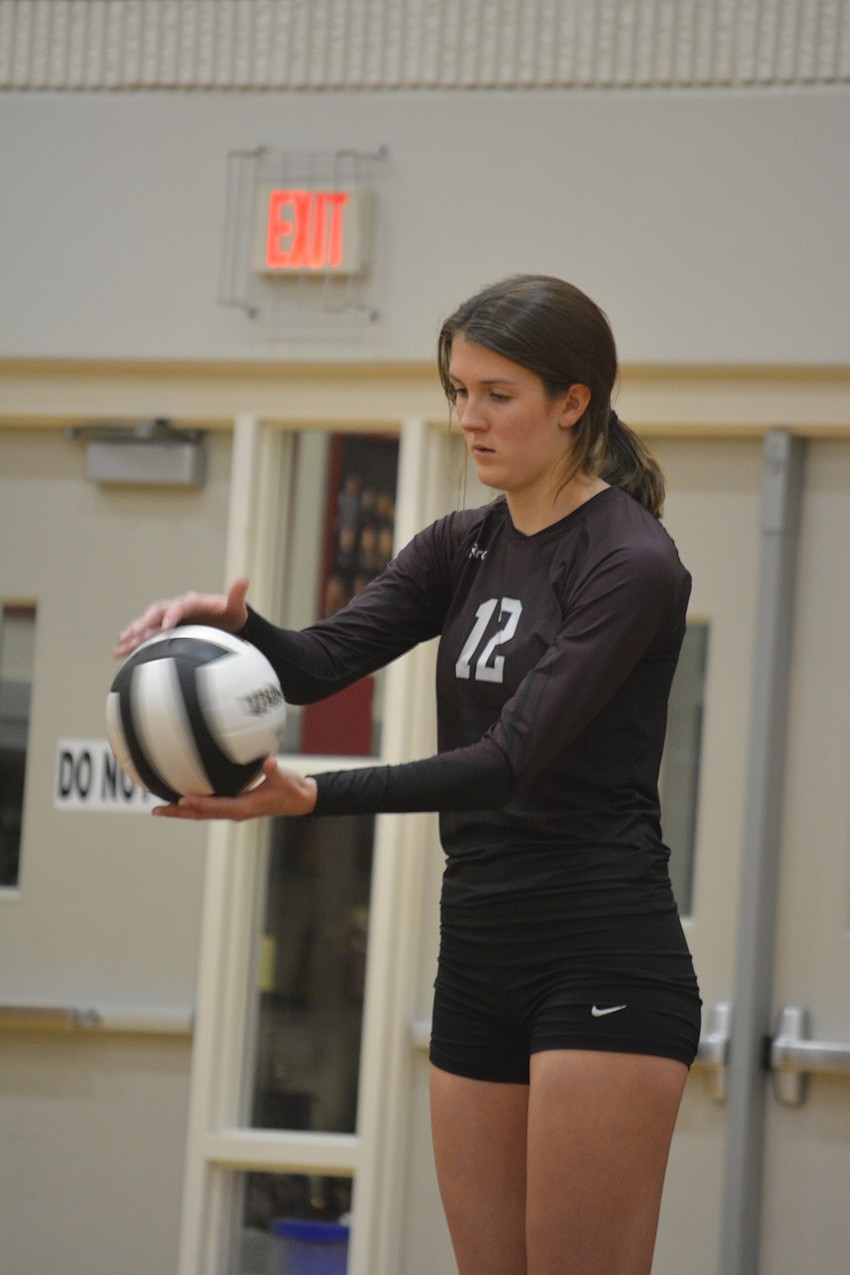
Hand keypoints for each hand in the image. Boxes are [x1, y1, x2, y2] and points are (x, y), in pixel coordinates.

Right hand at [114, 577, 249, 657]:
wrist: (224, 624)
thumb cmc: (231, 616)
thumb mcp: (236, 608)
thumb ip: (236, 596)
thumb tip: (244, 578)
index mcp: (192, 602)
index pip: (180, 606)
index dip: (172, 615)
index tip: (167, 627)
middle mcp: (177, 609)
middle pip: (157, 612)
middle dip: (146, 622)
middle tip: (136, 632)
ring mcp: (169, 620)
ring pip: (148, 625)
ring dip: (134, 633)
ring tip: (120, 645)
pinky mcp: (164, 632)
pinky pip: (146, 637)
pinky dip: (134, 643)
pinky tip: (120, 653)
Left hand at [151, 758, 317, 821]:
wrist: (300, 799)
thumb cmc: (292, 789)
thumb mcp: (286, 779)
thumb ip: (276, 771)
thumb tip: (268, 761)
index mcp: (244, 808)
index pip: (216, 806)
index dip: (198, 803)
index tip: (181, 799)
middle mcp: (234, 811)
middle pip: (201, 814)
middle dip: (179, 812)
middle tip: (158, 810)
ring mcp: (233, 809)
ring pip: (201, 813)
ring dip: (181, 811)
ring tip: (160, 808)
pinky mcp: (234, 804)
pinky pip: (208, 806)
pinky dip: (192, 803)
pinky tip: (181, 797)